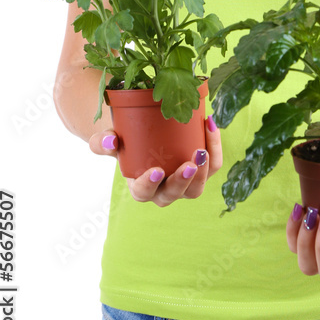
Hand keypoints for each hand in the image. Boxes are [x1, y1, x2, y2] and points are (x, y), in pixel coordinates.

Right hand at [88, 116, 222, 206]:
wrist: (142, 131)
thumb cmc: (124, 140)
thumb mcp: (110, 140)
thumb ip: (103, 142)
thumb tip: (110, 140)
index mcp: (141, 186)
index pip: (144, 193)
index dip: (150, 185)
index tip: (156, 170)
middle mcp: (164, 190)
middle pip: (175, 194)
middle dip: (183, 181)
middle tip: (190, 164)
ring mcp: (184, 182)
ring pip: (197, 187)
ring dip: (204, 171)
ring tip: (203, 150)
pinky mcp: (201, 169)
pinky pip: (213, 166)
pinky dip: (215, 148)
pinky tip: (210, 125)